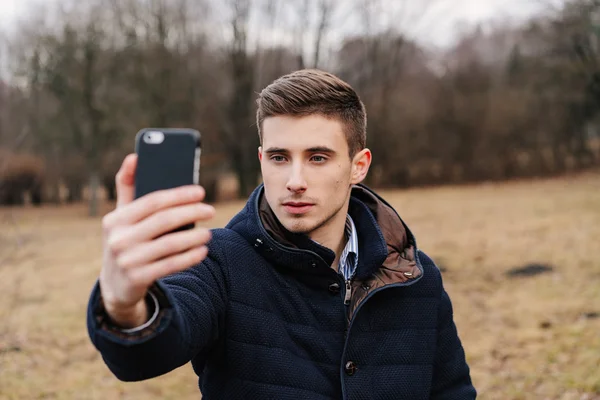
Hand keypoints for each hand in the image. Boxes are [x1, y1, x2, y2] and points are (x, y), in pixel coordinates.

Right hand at [99, 154, 214, 327]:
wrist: (115, 285)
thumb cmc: (124, 240)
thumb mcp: (120, 216)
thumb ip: (127, 187)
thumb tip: (135, 156)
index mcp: (115, 219)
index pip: (152, 201)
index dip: (179, 195)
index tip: (200, 191)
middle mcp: (118, 238)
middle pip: (163, 221)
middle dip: (191, 213)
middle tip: (210, 210)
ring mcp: (127, 260)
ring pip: (169, 245)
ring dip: (193, 237)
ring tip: (209, 233)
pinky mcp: (138, 279)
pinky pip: (170, 265)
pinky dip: (189, 257)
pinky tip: (202, 251)